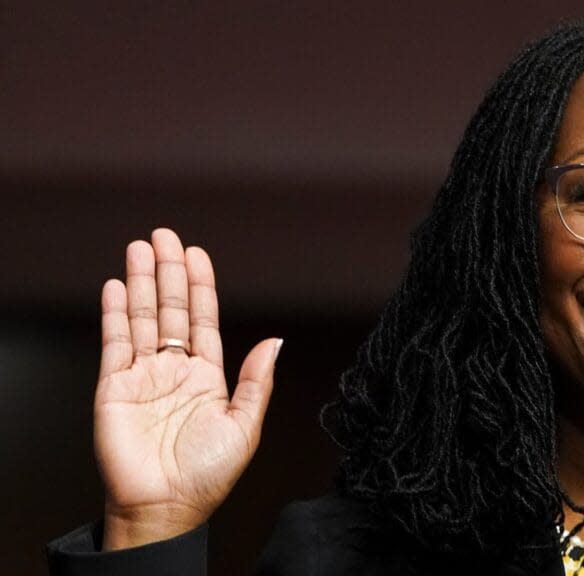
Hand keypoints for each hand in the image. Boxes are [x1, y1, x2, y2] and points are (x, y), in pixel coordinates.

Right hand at [94, 228, 280, 549]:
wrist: (166, 507)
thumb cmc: (207, 475)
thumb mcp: (245, 425)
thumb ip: (258, 381)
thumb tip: (276, 339)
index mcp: (207, 376)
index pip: (204, 319)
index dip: (201, 286)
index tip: (196, 254)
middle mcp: (175, 370)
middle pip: (172, 309)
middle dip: (169, 272)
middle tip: (165, 235)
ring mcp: (143, 376)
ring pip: (143, 318)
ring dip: (141, 282)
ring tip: (140, 248)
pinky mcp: (114, 388)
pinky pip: (115, 343)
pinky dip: (115, 313)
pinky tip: (116, 287)